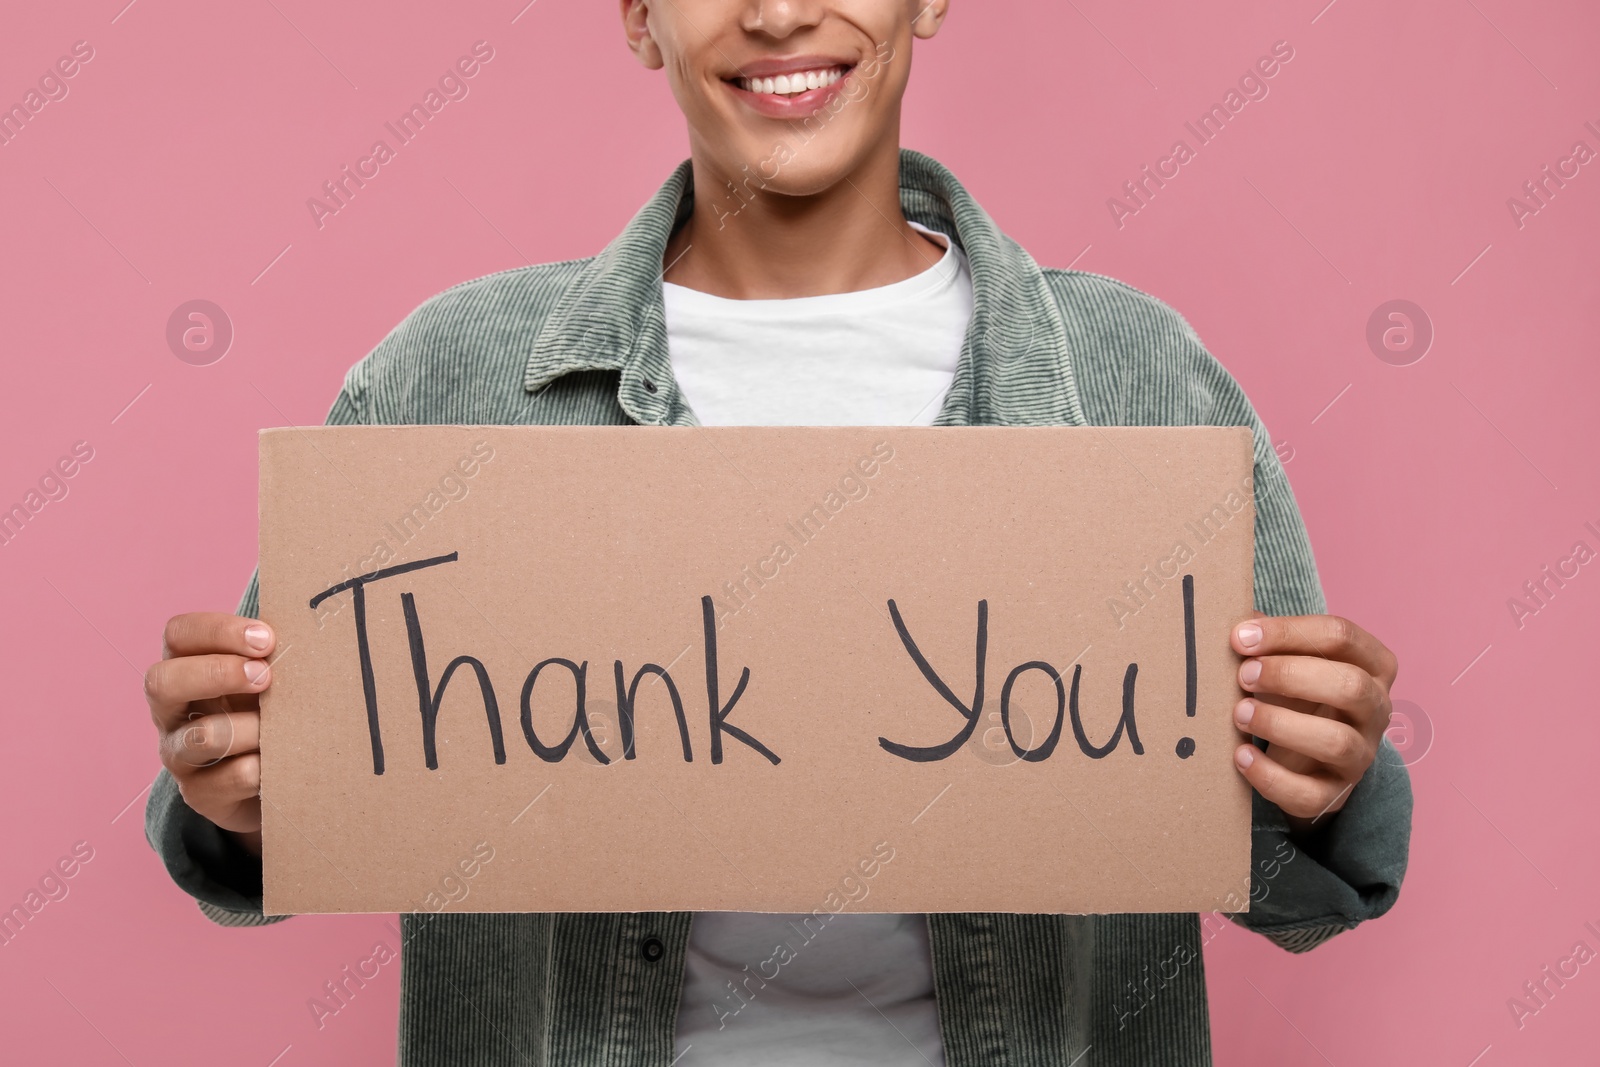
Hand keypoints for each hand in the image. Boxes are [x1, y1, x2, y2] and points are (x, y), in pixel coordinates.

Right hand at [144, 613, 274, 855]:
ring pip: (197, 738)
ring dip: (246, 728)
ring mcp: (181, 755)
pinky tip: (279, 762)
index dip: (217, 631)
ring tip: (277, 727)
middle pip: (162, 682)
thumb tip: (312, 621)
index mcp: (186, 668)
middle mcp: (172, 711)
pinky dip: (259, 768)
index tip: (266, 639)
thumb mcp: (267, 677)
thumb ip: (272, 654)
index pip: (179, 635)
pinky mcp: (201, 794)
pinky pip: (226, 780)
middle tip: (266, 677)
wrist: (271, 778)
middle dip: (217, 674)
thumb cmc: (269, 710)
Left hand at [1228, 614, 1397, 834]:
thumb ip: (1268, 639)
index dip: (1288, 632)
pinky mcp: (1335, 794)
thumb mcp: (1292, 660)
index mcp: (1372, 664)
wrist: (1311, 758)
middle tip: (1242, 675)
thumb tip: (1237, 625)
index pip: (1341, 636)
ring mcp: (1361, 755)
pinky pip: (1309, 793)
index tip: (1240, 638)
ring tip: (1238, 713)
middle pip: (1349, 685)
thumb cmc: (1299, 694)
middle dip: (1289, 676)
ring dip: (1280, 724)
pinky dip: (1270, 777)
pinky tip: (1240, 756)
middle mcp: (1376, 709)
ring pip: (1336, 741)